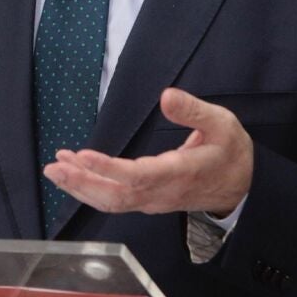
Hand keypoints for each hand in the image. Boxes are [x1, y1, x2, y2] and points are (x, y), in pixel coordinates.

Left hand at [43, 88, 252, 215]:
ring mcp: (152, 200)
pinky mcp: (145, 200)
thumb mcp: (222, 124)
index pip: (138, 176)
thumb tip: (166, 96)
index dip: (108, 169)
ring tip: (54, 167)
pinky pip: (113, 199)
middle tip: (54, 167)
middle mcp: (161, 193)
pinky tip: (72, 170)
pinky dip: (89, 187)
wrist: (241, 187)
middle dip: (82, 182)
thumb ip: (194, 111)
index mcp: (179, 174)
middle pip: (115, 196)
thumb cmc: (230, 152)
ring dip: (80, 186)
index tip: (83, 156)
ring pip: (110, 201)